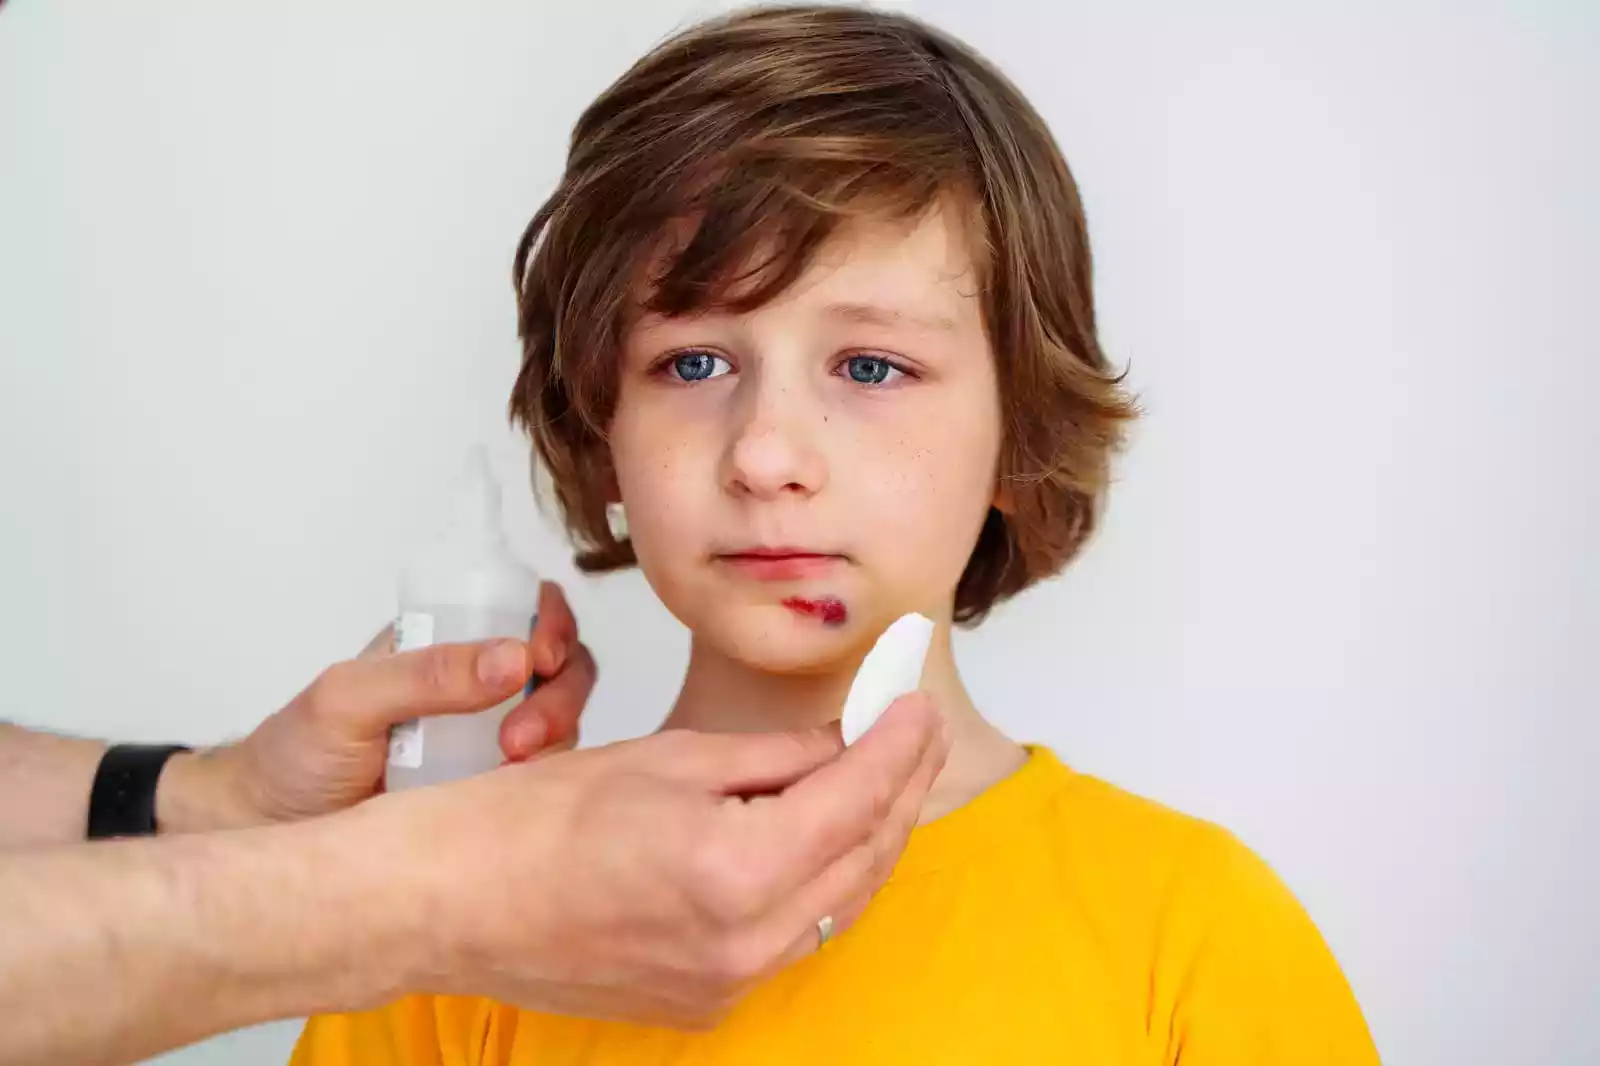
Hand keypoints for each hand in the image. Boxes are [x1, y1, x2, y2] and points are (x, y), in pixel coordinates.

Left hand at [160, 582, 595, 830]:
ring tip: (512, 763)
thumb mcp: (349, 698)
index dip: (552, 622)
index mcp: (444, 641)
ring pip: (562, 720)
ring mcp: (489, 739)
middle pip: (561, 665)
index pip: (522, 607)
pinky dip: (543, 779)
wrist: (268, 832)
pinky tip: (512, 792)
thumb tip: (513, 658)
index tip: (543, 655)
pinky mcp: (492, 790)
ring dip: (556, 736)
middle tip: (523, 735)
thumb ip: (425, 674)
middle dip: (561, 692)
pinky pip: (543, 776)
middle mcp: (478, 685)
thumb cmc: (295, 754)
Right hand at [354, 692, 947, 1027]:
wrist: (448, 901)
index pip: (858, 797)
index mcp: (737, 869)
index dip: (898, 744)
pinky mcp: (705, 1002)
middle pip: (864, 857)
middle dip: (899, 788)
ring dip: (868, 838)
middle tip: (911, 732)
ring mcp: (727, 984)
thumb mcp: (668, 758)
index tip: (916, 702)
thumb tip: (843, 742)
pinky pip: (793, 939)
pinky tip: (819, 838)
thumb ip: (774, 756)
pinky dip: (820, 885)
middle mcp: (745, 942)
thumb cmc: (531, 821)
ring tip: (881, 777)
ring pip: (839, 905)